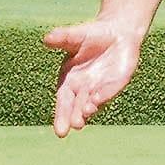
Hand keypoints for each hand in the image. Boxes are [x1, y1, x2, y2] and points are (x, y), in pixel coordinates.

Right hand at [43, 20, 142, 137]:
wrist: (117, 32)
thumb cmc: (91, 36)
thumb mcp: (75, 36)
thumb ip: (62, 38)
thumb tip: (47, 38)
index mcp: (70, 82)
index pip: (63, 103)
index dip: (61, 116)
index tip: (60, 132)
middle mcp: (84, 89)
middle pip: (77, 107)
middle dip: (75, 117)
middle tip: (74, 125)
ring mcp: (101, 87)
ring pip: (93, 102)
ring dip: (89, 110)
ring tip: (84, 115)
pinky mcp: (117, 82)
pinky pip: (110, 91)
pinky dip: (104, 96)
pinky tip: (98, 99)